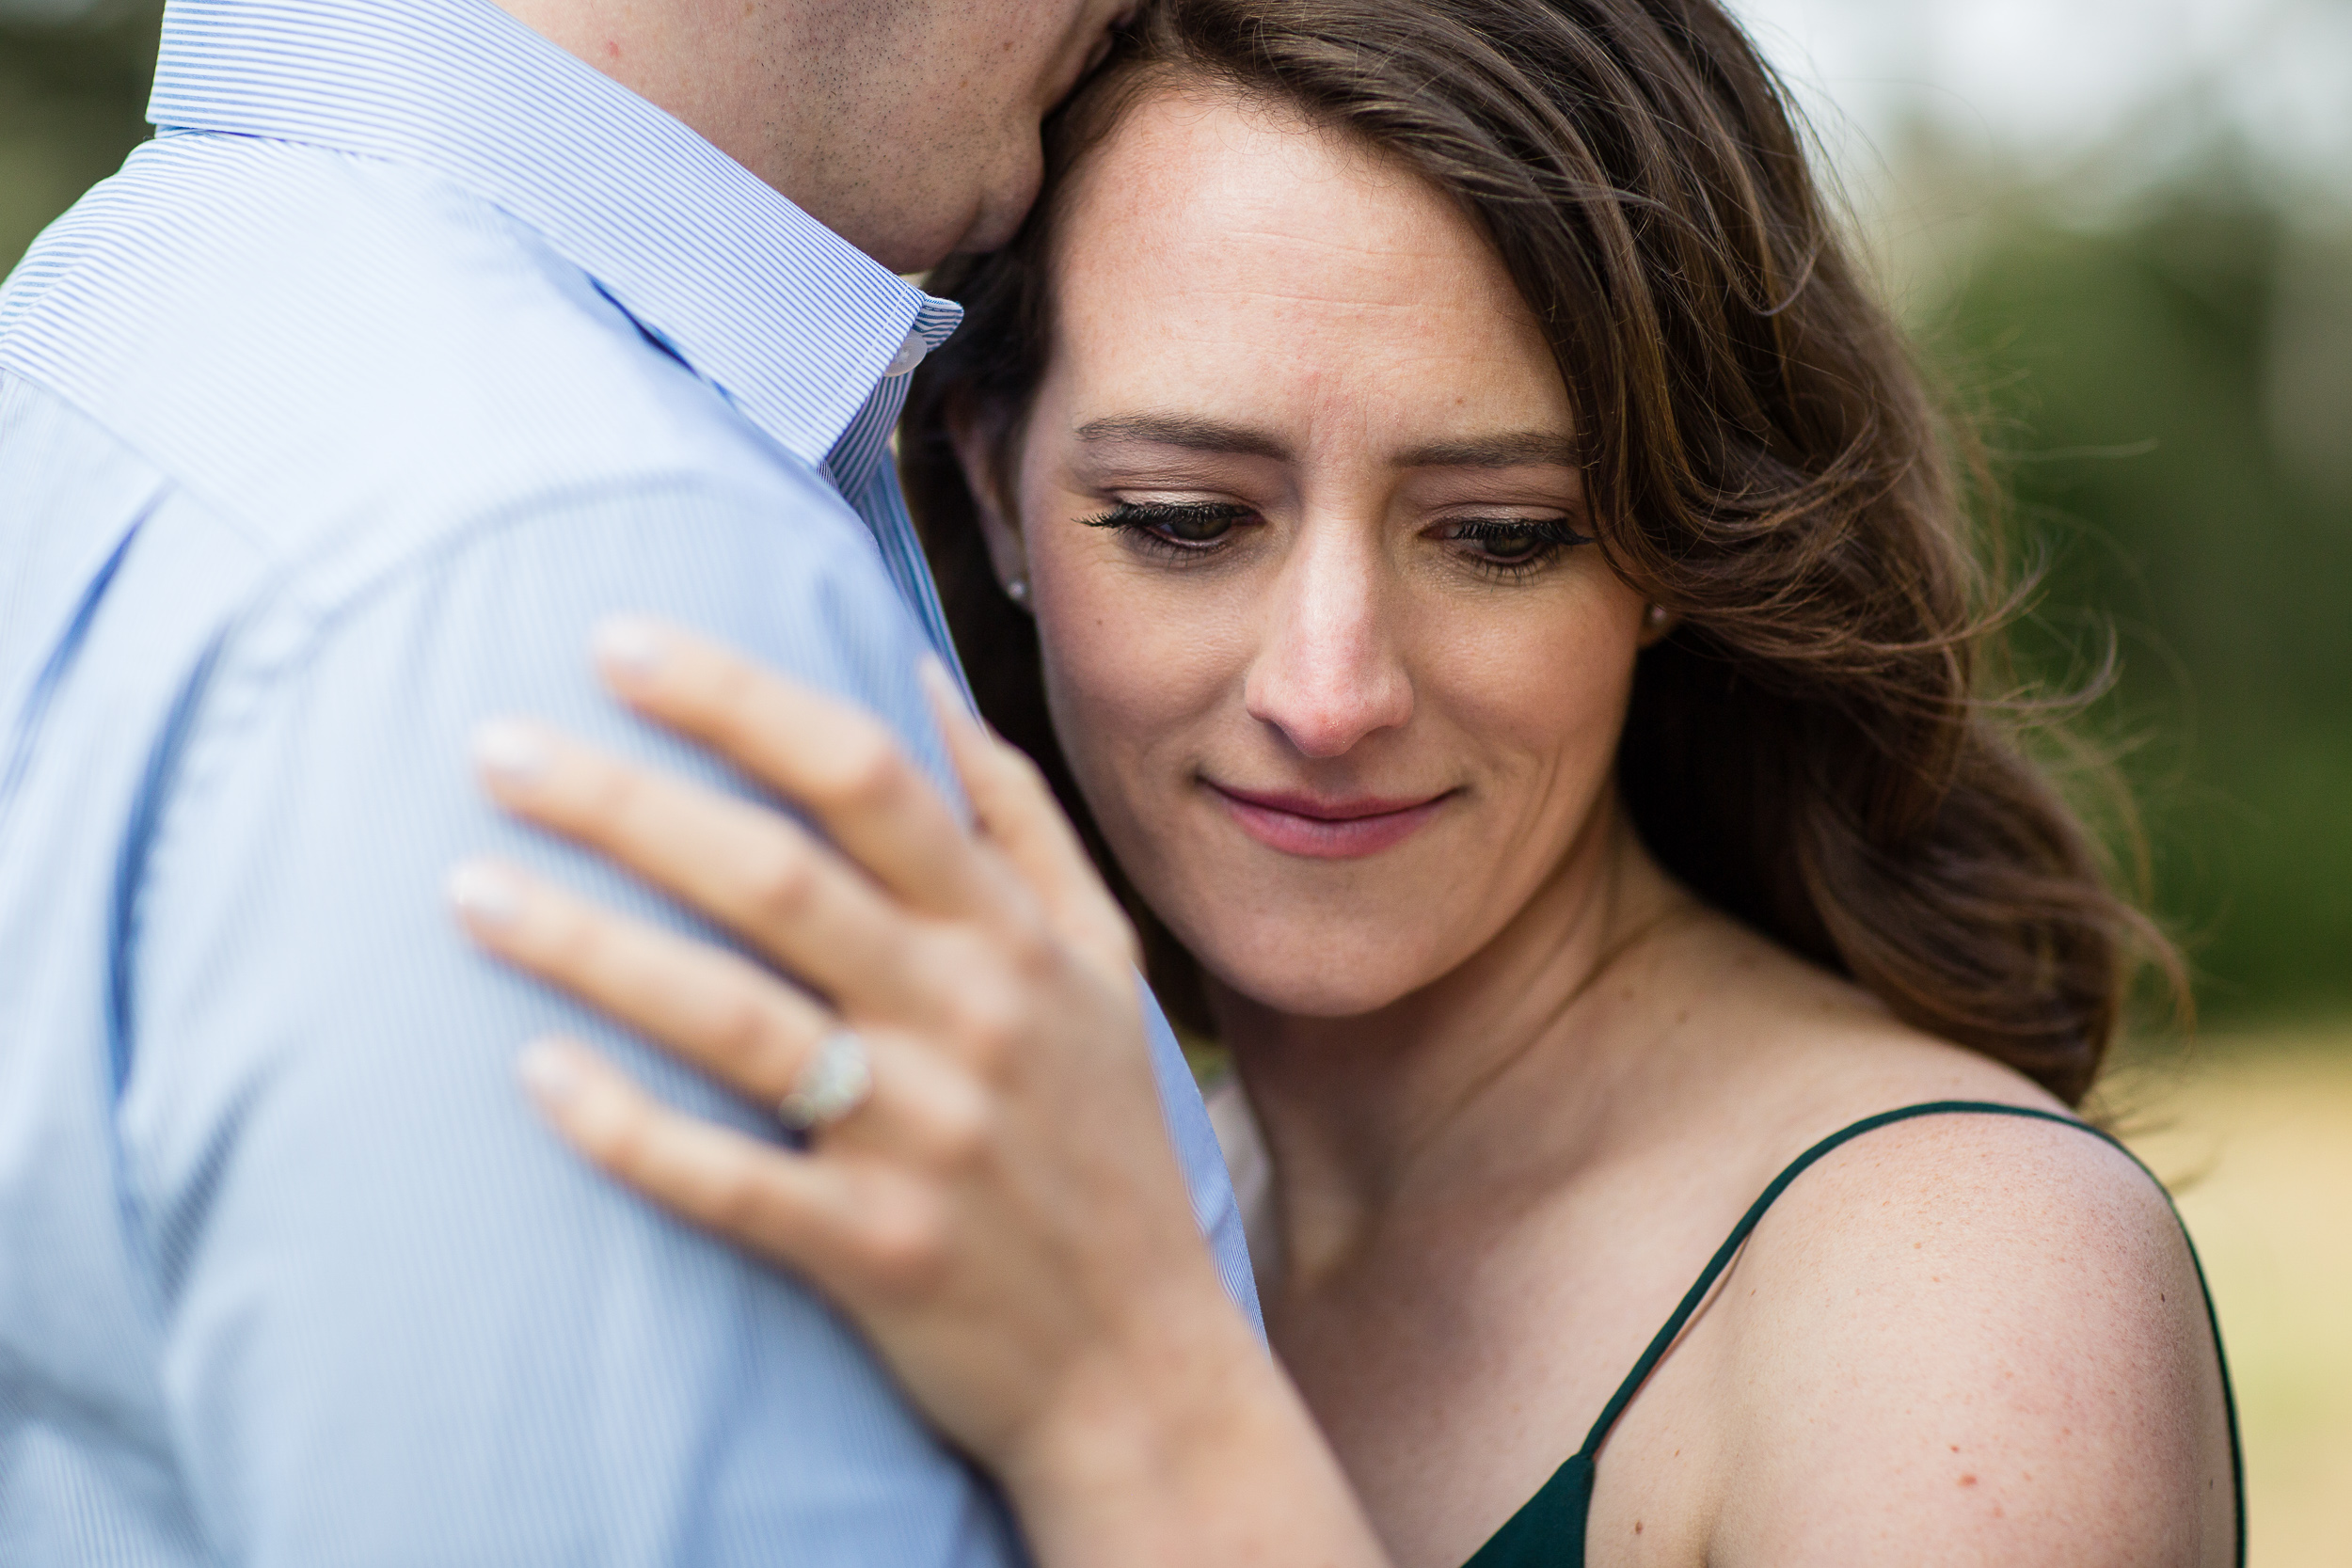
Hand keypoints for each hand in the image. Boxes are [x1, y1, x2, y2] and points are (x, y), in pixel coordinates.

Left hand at [448, 620, 1387, 1566]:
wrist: (1141, 1364)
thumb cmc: (1100, 1138)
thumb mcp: (1100, 962)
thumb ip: (1017, 816)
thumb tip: (913, 672)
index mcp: (1014, 934)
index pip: (866, 778)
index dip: (737, 701)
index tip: (617, 645)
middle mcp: (970, 1018)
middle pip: (775, 878)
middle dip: (624, 801)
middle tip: (492, 747)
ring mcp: (923, 1138)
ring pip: (733, 1021)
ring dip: (590, 948)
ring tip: (469, 890)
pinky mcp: (875, 1252)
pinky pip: (727, 1183)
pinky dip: (627, 1130)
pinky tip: (536, 1077)